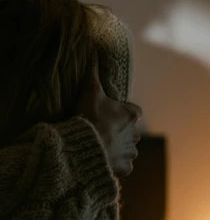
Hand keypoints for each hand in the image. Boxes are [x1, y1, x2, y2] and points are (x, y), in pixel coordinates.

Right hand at [74, 53, 141, 179]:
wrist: (85, 147)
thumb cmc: (89, 117)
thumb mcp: (90, 92)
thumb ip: (93, 73)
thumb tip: (93, 51)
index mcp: (130, 115)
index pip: (134, 111)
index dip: (124, 112)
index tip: (112, 114)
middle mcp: (135, 134)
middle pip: (131, 132)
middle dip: (120, 132)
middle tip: (102, 131)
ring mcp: (131, 152)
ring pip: (128, 150)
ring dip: (118, 148)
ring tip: (100, 147)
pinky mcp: (125, 168)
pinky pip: (122, 166)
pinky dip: (115, 165)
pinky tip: (102, 161)